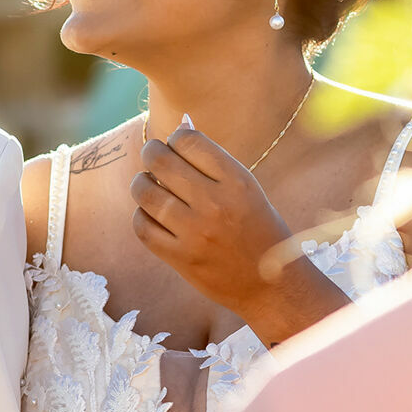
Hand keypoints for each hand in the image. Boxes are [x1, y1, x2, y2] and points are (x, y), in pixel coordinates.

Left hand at [130, 119, 348, 345]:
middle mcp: (215, 204)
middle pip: (160, 161)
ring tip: (147, 184)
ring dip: (141, 183)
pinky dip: (141, 215)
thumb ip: (213, 162)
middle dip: (150, 152)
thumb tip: (181, 125)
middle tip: (152, 156)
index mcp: (237, 181)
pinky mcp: (180, 258)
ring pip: (145, 192)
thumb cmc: (258, 229)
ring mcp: (195, 233)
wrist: (271, 286)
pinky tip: (151, 213)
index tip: (175, 145)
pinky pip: (142, 226)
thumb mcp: (246, 189)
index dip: (175, 137)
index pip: (187, 140)